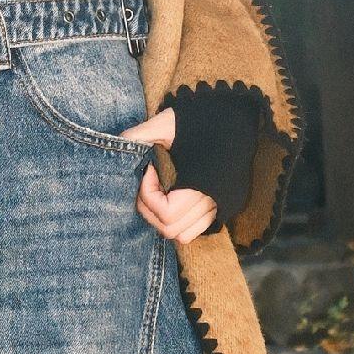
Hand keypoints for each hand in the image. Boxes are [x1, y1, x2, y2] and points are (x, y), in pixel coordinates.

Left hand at [130, 107, 217, 242]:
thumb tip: (118, 144)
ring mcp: (220, 205)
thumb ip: (141, 133)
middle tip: (147, 185)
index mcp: (200, 181)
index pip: (167, 212)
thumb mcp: (167, 121)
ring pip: (184, 235)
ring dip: (164, 221)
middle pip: (171, 229)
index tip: (148, 170)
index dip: (148, 194)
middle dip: (150, 209)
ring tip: (159, 195)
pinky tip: (174, 199)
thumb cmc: (200, 119)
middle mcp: (212, 199)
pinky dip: (181, 223)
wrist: (235, 118)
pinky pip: (198, 229)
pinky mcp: (224, 206)